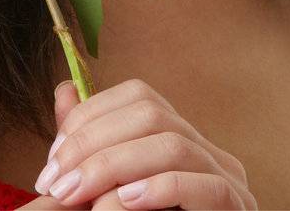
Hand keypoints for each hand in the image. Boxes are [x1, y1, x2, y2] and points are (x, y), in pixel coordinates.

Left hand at [28, 77, 255, 209]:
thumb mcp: (106, 188)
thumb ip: (90, 146)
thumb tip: (66, 90)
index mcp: (180, 140)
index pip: (139, 96)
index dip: (90, 116)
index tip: (53, 159)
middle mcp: (207, 151)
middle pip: (152, 115)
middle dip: (92, 143)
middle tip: (55, 183)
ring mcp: (227, 179)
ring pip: (174, 146)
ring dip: (113, 166)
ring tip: (75, 195)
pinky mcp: (236, 208)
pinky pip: (206, 186)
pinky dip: (161, 189)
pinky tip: (126, 202)